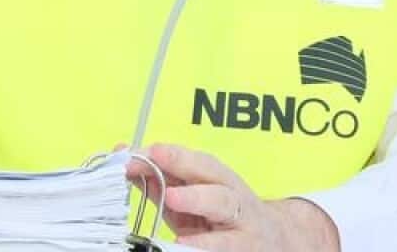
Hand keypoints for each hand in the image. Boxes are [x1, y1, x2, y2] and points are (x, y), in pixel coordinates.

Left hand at [124, 143, 338, 251]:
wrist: (275, 236)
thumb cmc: (218, 211)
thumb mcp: (190, 191)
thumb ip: (158, 178)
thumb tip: (122, 158)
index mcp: (218, 178)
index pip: (198, 164)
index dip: (173, 157)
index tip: (146, 154)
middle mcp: (235, 201)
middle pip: (219, 194)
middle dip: (195, 193)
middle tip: (170, 195)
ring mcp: (243, 230)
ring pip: (229, 225)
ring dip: (205, 229)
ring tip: (181, 236)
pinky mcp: (244, 251)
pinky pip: (226, 251)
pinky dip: (206, 250)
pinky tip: (187, 249)